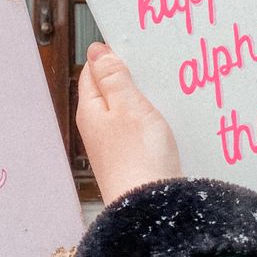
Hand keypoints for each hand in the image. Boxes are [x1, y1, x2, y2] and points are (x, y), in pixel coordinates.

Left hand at [77, 43, 181, 204]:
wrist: (150, 211)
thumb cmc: (138, 158)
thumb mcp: (128, 106)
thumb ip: (114, 78)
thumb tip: (96, 51)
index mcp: (90, 110)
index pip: (92, 72)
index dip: (110, 56)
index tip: (132, 45)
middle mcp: (97, 127)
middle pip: (109, 91)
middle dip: (127, 77)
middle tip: (152, 66)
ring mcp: (112, 145)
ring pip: (124, 110)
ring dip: (141, 99)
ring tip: (163, 90)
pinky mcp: (130, 160)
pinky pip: (136, 130)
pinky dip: (149, 120)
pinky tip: (165, 119)